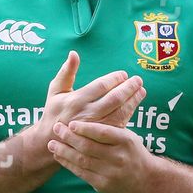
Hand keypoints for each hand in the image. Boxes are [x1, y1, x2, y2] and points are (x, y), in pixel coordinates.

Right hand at [25, 52, 144, 167]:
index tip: (123, 74)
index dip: (115, 79)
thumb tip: (74, 53)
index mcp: (76, 100)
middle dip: (129, 88)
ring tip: (141, 90)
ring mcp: (96, 127)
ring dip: (133, 100)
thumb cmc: (54, 110)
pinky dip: (130, 111)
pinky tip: (135, 102)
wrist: (51, 139)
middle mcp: (87, 114)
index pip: (101, 87)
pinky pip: (120, 122)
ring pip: (120, 112)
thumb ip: (66, 72)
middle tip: (138, 80)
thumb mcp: (56, 90)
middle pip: (114, 99)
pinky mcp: (102, 136)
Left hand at [48, 120, 151, 192]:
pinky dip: (67, 163)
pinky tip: (59, 156)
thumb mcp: (127, 136)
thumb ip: (109, 127)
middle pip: (88, 146)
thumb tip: (88, 109)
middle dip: (69, 137)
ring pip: (81, 160)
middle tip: (57, 128)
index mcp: (125, 141)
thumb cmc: (131, 151)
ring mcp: (111, 172)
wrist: (146, 178)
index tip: (71, 122)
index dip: (85, 127)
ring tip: (52, 143)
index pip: (102, 132)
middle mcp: (119, 157)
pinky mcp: (103, 185)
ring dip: (64, 151)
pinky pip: (81, 173)